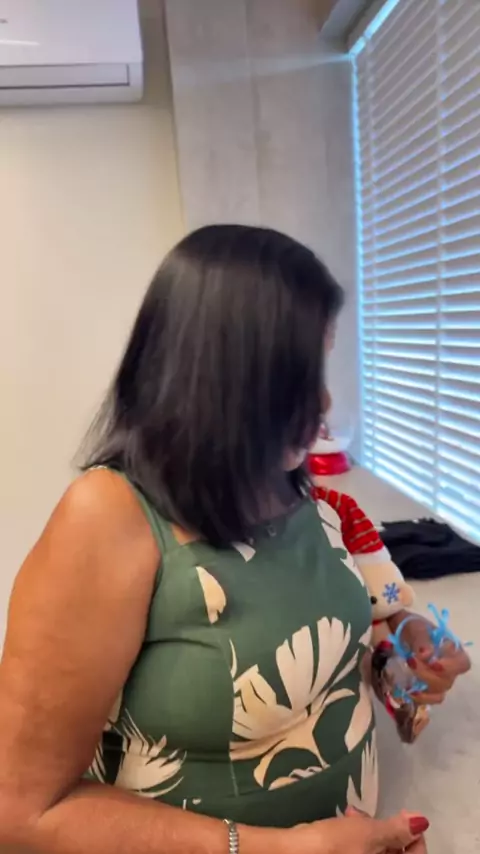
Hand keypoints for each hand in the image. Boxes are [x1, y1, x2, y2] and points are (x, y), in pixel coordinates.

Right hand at [285, 810, 428, 852]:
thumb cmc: (334, 846)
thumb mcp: (368, 833)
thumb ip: (397, 829)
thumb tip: (421, 821)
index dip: (414, 836)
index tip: (403, 816)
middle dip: (387, 833)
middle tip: (369, 815)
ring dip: (369, 835)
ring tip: (350, 816)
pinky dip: (356, 844)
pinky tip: (342, 827)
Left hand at [395, 612, 470, 705]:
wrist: (400, 633)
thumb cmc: (413, 628)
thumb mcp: (417, 628)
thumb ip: (422, 639)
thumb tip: (426, 655)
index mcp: (453, 651)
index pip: (462, 664)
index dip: (450, 667)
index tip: (433, 663)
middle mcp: (450, 669)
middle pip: (447, 680)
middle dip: (427, 675)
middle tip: (410, 661)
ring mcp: (439, 680)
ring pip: (438, 693)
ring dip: (423, 687)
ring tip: (407, 676)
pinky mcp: (428, 689)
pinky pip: (428, 700)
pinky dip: (419, 697)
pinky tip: (408, 690)